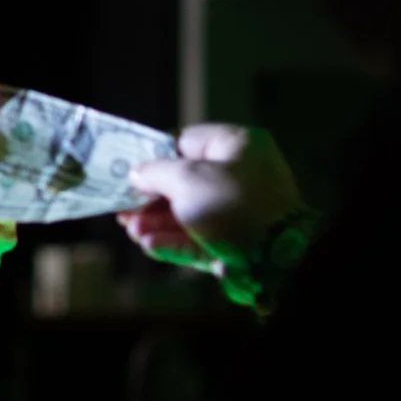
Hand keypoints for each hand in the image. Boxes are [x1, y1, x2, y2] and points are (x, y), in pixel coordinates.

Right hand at [122, 124, 304, 276]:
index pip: (187, 142)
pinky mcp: (238, 243)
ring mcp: (242, 212)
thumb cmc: (230, 204)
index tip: (128, 171)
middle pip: (185, 182)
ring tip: (131, 229)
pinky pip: (202, 237)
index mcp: (237, 146)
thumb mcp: (187, 179)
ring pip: (191, 213)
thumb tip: (137, 173)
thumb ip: (155, 173)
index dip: (154, 156)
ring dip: (157, 222)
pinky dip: (175, 241)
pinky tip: (149, 245)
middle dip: (151, 198)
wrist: (276, 257)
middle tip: (124, 208)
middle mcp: (242, 175)